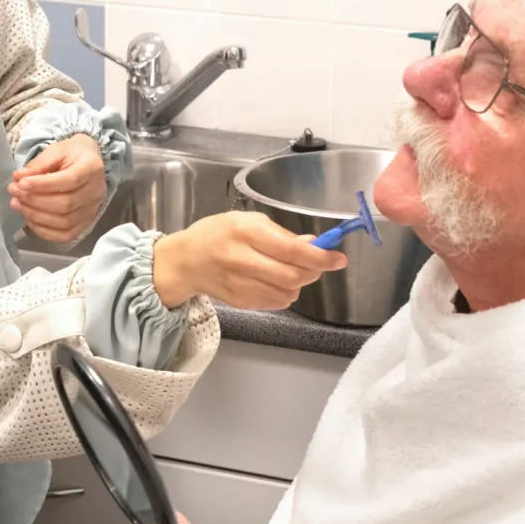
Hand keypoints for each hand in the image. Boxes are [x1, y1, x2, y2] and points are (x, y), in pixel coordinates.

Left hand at [9, 134, 106, 242]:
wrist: (88, 161)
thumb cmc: (71, 154)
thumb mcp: (56, 150)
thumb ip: (39, 164)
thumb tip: (19, 178)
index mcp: (92, 168)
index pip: (69, 181)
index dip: (43, 185)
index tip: (20, 182)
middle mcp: (96, 192)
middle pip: (65, 204)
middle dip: (34, 200)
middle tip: (14, 192)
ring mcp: (93, 210)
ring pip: (64, 222)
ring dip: (36, 216)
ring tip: (17, 204)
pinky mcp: (86, 223)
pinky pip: (66, 235)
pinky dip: (45, 231)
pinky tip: (30, 220)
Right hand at [151, 212, 346, 309]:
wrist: (186, 261)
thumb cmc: (218, 234)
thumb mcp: (248, 221)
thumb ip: (282, 235)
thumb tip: (314, 245)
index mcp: (245, 232)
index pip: (291, 250)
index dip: (320, 257)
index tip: (338, 259)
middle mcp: (242, 259)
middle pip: (293, 275)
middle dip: (313, 271)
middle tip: (318, 264)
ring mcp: (240, 284)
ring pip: (288, 292)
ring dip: (299, 282)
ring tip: (290, 270)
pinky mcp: (240, 302)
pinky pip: (277, 302)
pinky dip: (285, 293)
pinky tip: (274, 281)